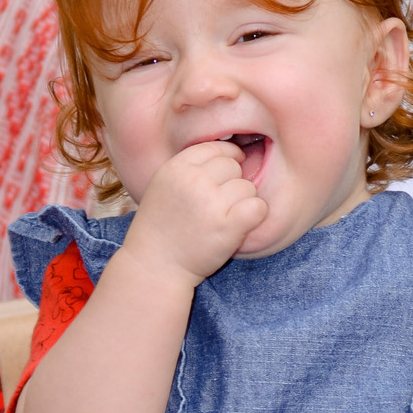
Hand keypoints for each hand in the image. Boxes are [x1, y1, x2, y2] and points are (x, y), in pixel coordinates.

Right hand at [123, 141, 267, 288]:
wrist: (155, 265)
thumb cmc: (162, 227)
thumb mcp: (164, 186)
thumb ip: (190, 168)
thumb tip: (231, 153)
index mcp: (177, 167)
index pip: (216, 147)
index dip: (227, 159)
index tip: (226, 176)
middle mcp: (193, 181)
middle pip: (233, 166)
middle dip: (232, 184)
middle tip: (219, 206)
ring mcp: (211, 203)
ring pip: (248, 187)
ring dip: (242, 203)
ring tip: (223, 219)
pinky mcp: (227, 226)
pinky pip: (258, 207)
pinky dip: (255, 216)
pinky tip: (241, 225)